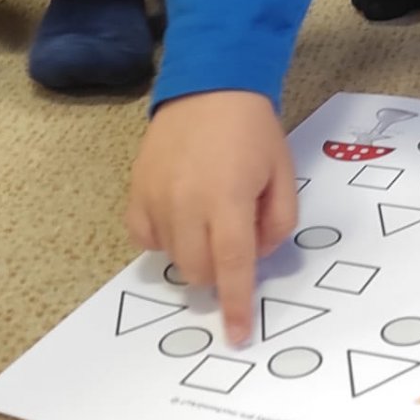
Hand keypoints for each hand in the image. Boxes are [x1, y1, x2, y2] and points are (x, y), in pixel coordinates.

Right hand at [127, 91, 297, 341]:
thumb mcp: (283, 173)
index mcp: (227, 199)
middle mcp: (185, 203)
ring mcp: (155, 197)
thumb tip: (255, 256)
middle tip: (235, 241)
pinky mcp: (136, 190)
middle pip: (198, 271)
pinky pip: (145, 237)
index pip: (233, 267)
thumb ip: (277, 222)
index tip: (238, 335)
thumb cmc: (253, 130)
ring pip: (172, 257)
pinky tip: (180, 218)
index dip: (237, 305)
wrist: (210, 84)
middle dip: (219, 274)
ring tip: (211, 217)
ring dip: (195, 254)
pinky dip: (163, 240)